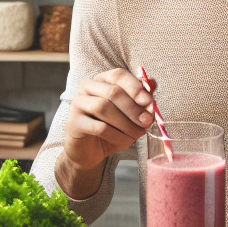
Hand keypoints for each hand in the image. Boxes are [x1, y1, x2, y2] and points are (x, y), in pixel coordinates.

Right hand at [55, 69, 155, 199]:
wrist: (89, 151)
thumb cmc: (111, 129)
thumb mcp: (129, 113)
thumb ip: (141, 99)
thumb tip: (153, 84)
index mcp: (101, 80)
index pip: (118, 75)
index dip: (135, 87)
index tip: (149, 101)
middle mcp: (87, 88)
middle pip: (113, 92)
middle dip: (133, 108)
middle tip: (146, 122)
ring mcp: (78, 104)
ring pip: (104, 108)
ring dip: (126, 123)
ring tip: (137, 134)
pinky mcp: (74, 123)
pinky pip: (99, 127)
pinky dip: (117, 135)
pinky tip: (125, 140)